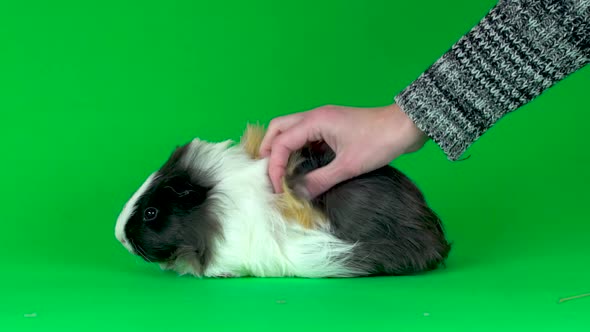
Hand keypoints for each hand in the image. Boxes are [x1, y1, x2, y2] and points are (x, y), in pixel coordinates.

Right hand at [259, 103, 428, 198]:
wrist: (405, 127)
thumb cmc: (379, 142)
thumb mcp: (348, 166)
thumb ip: (320, 180)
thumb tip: (298, 195)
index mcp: (315, 121)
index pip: (281, 143)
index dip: (274, 166)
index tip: (277, 188)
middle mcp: (314, 117)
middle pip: (278, 128)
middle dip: (268, 150)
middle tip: (268, 174)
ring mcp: (323, 120)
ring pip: (290, 130)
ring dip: (282, 149)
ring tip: (281, 172)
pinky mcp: (332, 126)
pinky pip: (305, 135)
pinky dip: (297, 149)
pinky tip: (301, 166)